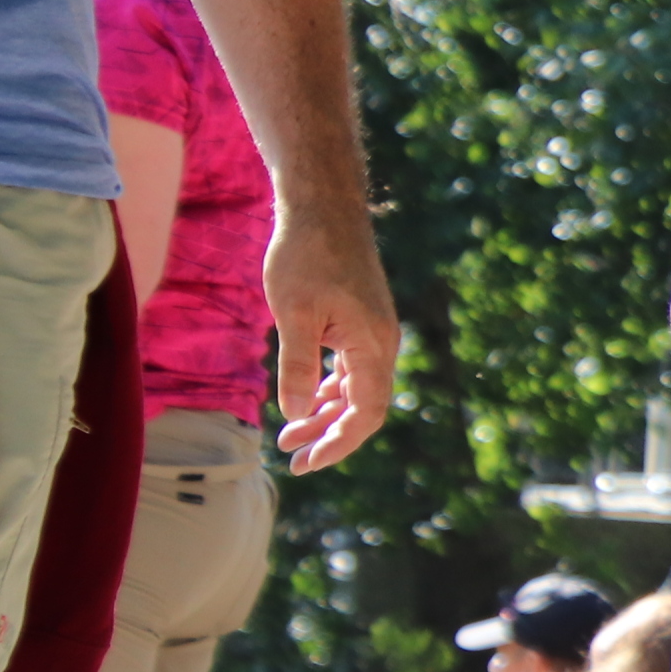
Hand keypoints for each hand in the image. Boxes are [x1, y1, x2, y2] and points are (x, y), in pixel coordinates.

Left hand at [264, 203, 399, 472]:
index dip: (339, 443)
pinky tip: (306, 399)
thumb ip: (297, 367)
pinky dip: (329, 389)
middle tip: (292, 459)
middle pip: (363, 406)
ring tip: (289, 435)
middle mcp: (381, 343)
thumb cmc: (306, 256)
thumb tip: (296, 415)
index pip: (366, 412)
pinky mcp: (360, 321)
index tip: (306, 463)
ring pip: (356, 388)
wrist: (323, 208)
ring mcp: (372, 332)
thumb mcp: (292, 314)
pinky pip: (351, 368)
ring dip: (325, 414)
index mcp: (372, 345)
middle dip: (329, 435)